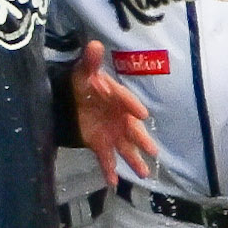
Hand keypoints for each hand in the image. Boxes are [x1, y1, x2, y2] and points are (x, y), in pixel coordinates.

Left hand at [71, 41, 161, 185]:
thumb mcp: (83, 73)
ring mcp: (112, 133)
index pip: (126, 102)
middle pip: (132, 130)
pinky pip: (106, 158)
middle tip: (153, 151)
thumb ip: (90, 62)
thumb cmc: (84, 85)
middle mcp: (120, 119)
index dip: (132, 106)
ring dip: (134, 161)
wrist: (74, 102)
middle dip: (142, 140)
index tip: (142, 113)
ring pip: (125, 148)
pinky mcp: (100, 144)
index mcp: (118, 100)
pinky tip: (112, 183)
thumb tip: (94, 44)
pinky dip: (109, 170)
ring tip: (143, 173)